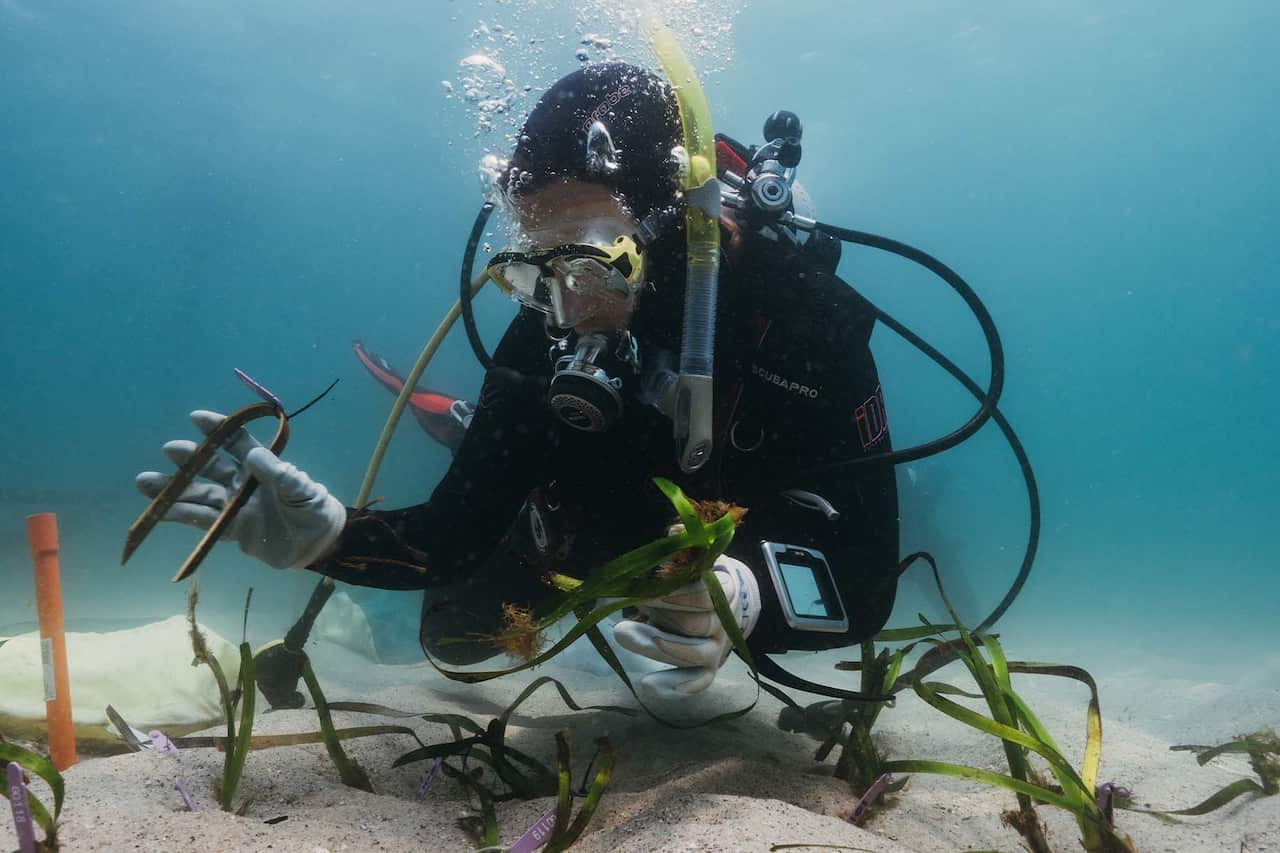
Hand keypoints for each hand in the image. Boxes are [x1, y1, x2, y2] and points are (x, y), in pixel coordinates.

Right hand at [135, 410, 345, 568]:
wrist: (318, 544)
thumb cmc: (314, 509)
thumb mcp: (301, 489)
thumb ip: (279, 473)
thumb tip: (253, 454)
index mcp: (261, 466)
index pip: (236, 442)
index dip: (218, 429)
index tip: (197, 418)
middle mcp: (242, 482)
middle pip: (211, 466)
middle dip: (191, 457)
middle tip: (170, 449)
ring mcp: (233, 506)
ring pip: (199, 494)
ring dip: (174, 489)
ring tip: (143, 482)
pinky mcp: (230, 530)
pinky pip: (202, 522)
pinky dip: (181, 516)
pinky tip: (158, 512)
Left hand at [613, 554, 760, 701]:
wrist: (723, 605)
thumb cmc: (699, 579)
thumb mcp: (695, 559)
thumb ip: (684, 547)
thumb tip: (676, 530)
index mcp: (724, 592)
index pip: (704, 596)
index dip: (676, 595)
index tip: (646, 590)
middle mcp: (724, 623)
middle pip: (694, 625)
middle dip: (658, 617)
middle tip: (626, 605)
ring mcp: (718, 648)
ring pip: (693, 655)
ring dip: (656, 647)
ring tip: (621, 634)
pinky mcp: (708, 669)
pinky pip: (697, 682)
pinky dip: (676, 687)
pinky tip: (647, 686)